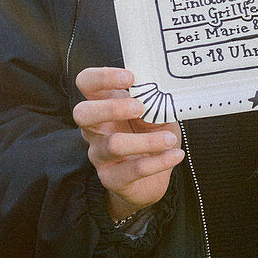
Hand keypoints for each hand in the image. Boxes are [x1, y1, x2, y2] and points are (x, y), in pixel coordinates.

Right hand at [73, 67, 183, 219]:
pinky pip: (133, 170)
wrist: (150, 180)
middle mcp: (94, 129)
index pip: (86, 82)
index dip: (102, 77)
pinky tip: (176, 154)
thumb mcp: (156, 113)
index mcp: (102, 105)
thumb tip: (157, 97)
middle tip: (140, 107)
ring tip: (169, 138)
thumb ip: (154, 103)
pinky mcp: (111, 178)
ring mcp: (99, 154)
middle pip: (82, 113)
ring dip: (145, 140)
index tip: (130, 77)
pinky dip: (158, 161)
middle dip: (110, 108)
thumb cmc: (150, 136)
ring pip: (113, 145)